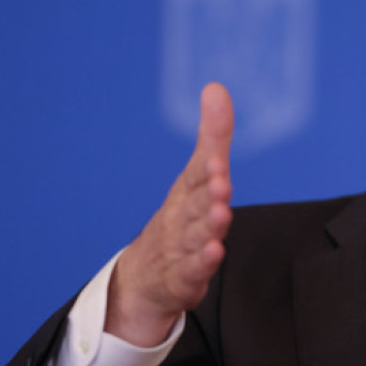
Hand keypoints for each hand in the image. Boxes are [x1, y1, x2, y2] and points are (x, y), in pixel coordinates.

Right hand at [106, 83, 234, 346]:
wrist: (144, 277)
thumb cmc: (180, 217)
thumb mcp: (198, 175)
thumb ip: (213, 135)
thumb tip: (216, 87)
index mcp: (186, 191)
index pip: (196, 175)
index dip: (207, 168)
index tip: (217, 159)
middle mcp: (183, 217)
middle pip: (196, 204)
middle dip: (209, 194)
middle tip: (220, 184)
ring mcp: (182, 248)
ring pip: (197, 236)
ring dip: (208, 226)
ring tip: (220, 215)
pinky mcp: (185, 277)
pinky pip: (194, 270)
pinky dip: (203, 262)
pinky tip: (214, 253)